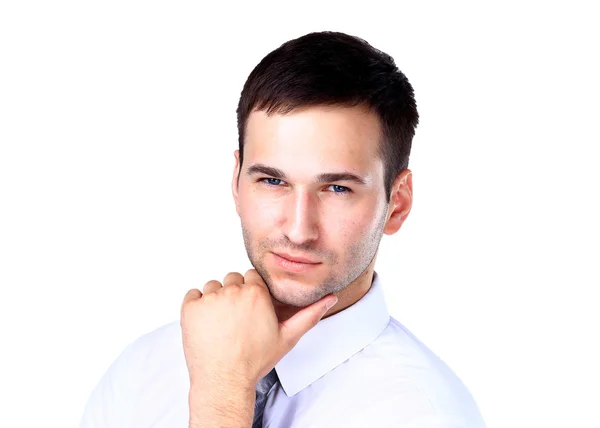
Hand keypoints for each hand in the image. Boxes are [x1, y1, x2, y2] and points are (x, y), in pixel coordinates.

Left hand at [180, 269, 337, 387]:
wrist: (224, 380)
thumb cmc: (255, 361)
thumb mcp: (287, 337)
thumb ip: (309, 315)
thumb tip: (330, 299)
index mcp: (256, 293)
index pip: (251, 277)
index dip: (251, 293)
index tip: (250, 309)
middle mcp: (232, 290)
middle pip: (232, 280)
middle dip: (234, 295)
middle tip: (236, 319)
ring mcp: (209, 298)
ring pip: (213, 287)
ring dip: (215, 300)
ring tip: (221, 324)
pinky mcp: (190, 308)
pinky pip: (193, 295)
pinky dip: (197, 307)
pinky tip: (206, 325)